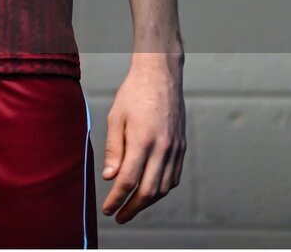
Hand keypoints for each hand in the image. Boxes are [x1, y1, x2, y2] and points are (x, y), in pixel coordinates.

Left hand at [101, 53, 185, 222]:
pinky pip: (174, 177)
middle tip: (119, 216)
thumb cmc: (133, 93)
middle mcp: (162, 148)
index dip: (117, 199)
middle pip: (149, 191)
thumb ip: (114, 149)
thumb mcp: (115, 117)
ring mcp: (175, 148)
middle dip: (133, 208)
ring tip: (132, 206)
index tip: (108, 210)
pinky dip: (162, 189)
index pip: (128, 180)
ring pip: (164, 188)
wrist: (160, 75)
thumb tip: (110, 178)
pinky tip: (150, 191)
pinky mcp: (182, 147)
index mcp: (142, 140)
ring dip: (148, 202)